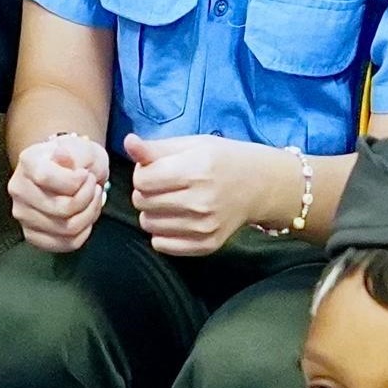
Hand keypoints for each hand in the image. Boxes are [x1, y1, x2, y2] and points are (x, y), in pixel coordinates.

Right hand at [9, 132, 109, 253]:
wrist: (67, 170)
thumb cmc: (75, 158)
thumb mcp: (80, 146)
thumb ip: (73, 151)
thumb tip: (62, 156)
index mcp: (28, 163)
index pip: (46, 178)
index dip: (74, 181)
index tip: (86, 175)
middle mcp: (19, 189)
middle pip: (61, 209)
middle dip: (88, 199)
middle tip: (95, 188)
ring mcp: (23, 214)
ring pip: (66, 229)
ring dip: (89, 215)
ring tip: (93, 201)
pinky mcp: (32, 234)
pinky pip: (65, 244)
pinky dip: (83, 232)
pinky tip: (86, 216)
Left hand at [127, 134, 287, 255]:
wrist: (259, 185)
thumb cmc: (221, 160)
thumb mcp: (192, 145)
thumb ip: (156, 148)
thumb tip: (128, 142)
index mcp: (196, 170)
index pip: (141, 180)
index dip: (143, 172)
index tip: (156, 170)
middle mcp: (200, 201)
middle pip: (142, 202)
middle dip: (146, 192)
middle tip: (165, 186)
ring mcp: (204, 227)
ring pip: (148, 225)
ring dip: (153, 212)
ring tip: (171, 201)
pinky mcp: (206, 245)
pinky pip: (162, 245)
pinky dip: (162, 233)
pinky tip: (177, 219)